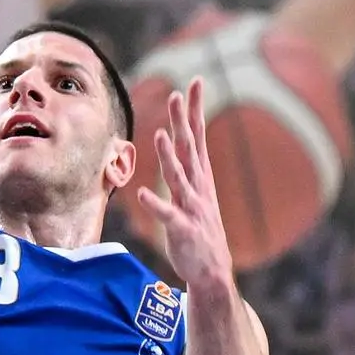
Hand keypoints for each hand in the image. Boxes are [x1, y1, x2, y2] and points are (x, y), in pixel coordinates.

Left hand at [134, 79, 237, 296]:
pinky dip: (155, 205)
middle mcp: (197, 187)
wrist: (213, 271)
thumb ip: (186, 168)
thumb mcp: (196, 193)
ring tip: (160, 136)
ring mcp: (191, 208)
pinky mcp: (182, 230)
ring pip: (178, 177)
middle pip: (189, 148)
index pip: (197, 136)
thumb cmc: (200, 230)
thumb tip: (179, 141)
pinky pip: (167, 215)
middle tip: (177, 94)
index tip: (195, 82)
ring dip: (169, 157)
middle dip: (183, 121)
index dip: (195, 110)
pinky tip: (141, 195)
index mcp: (200, 177)